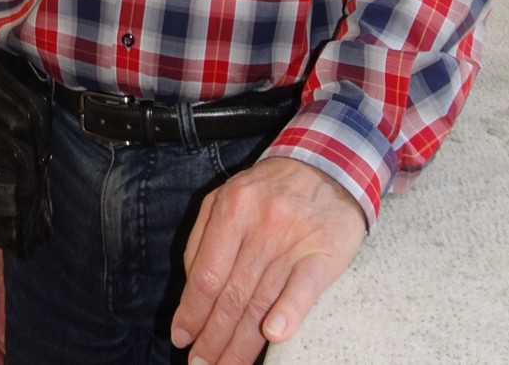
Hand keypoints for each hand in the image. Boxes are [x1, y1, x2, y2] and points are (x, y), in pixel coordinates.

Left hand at [170, 157, 365, 363]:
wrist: (327, 166)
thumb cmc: (270, 190)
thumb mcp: (229, 197)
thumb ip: (206, 237)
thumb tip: (191, 287)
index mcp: (231, 208)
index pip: (206, 273)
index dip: (191, 311)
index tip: (181, 337)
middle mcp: (260, 223)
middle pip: (231, 293)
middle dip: (212, 337)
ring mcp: (293, 238)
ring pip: (261, 300)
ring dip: (241, 342)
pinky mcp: (324, 252)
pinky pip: (303, 287)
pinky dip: (289, 312)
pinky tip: (274, 335)